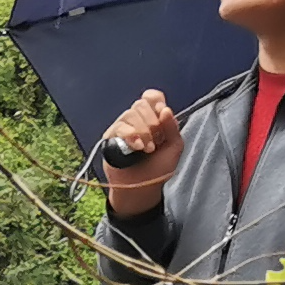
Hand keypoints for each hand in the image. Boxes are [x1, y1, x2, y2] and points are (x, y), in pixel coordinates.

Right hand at [102, 89, 182, 216]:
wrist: (142, 187)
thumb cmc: (158, 169)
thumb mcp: (174, 147)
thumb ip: (173, 128)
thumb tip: (165, 109)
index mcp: (153, 118)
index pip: (152, 97)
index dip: (156, 101)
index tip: (162, 113)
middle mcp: (137, 120)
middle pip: (141, 104)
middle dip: (152, 123)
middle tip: (156, 142)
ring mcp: (123, 127)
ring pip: (130, 114)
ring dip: (142, 132)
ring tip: (147, 149)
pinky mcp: (110, 137)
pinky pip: (118, 127)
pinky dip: (130, 135)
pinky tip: (137, 147)